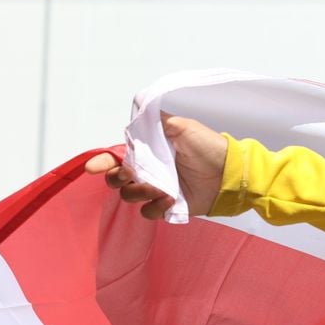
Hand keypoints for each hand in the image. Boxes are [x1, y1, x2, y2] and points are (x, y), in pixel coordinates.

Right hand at [84, 114, 228, 219]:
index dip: (103, 161)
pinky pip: (148, 212)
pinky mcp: (168, 206)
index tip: (94, 167)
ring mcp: (158, 189)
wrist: (230, 172)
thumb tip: (136, 112)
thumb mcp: (182, 126)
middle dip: (118, 178)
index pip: (118, 156)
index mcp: (149, 151)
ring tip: (159, 189)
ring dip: (139, 192)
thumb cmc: (208, 146)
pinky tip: (170, 200)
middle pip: (118, 179)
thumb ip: (155, 122)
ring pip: (130, 196)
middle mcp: (150, 171)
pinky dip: (155, 207)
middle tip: (132, 175)